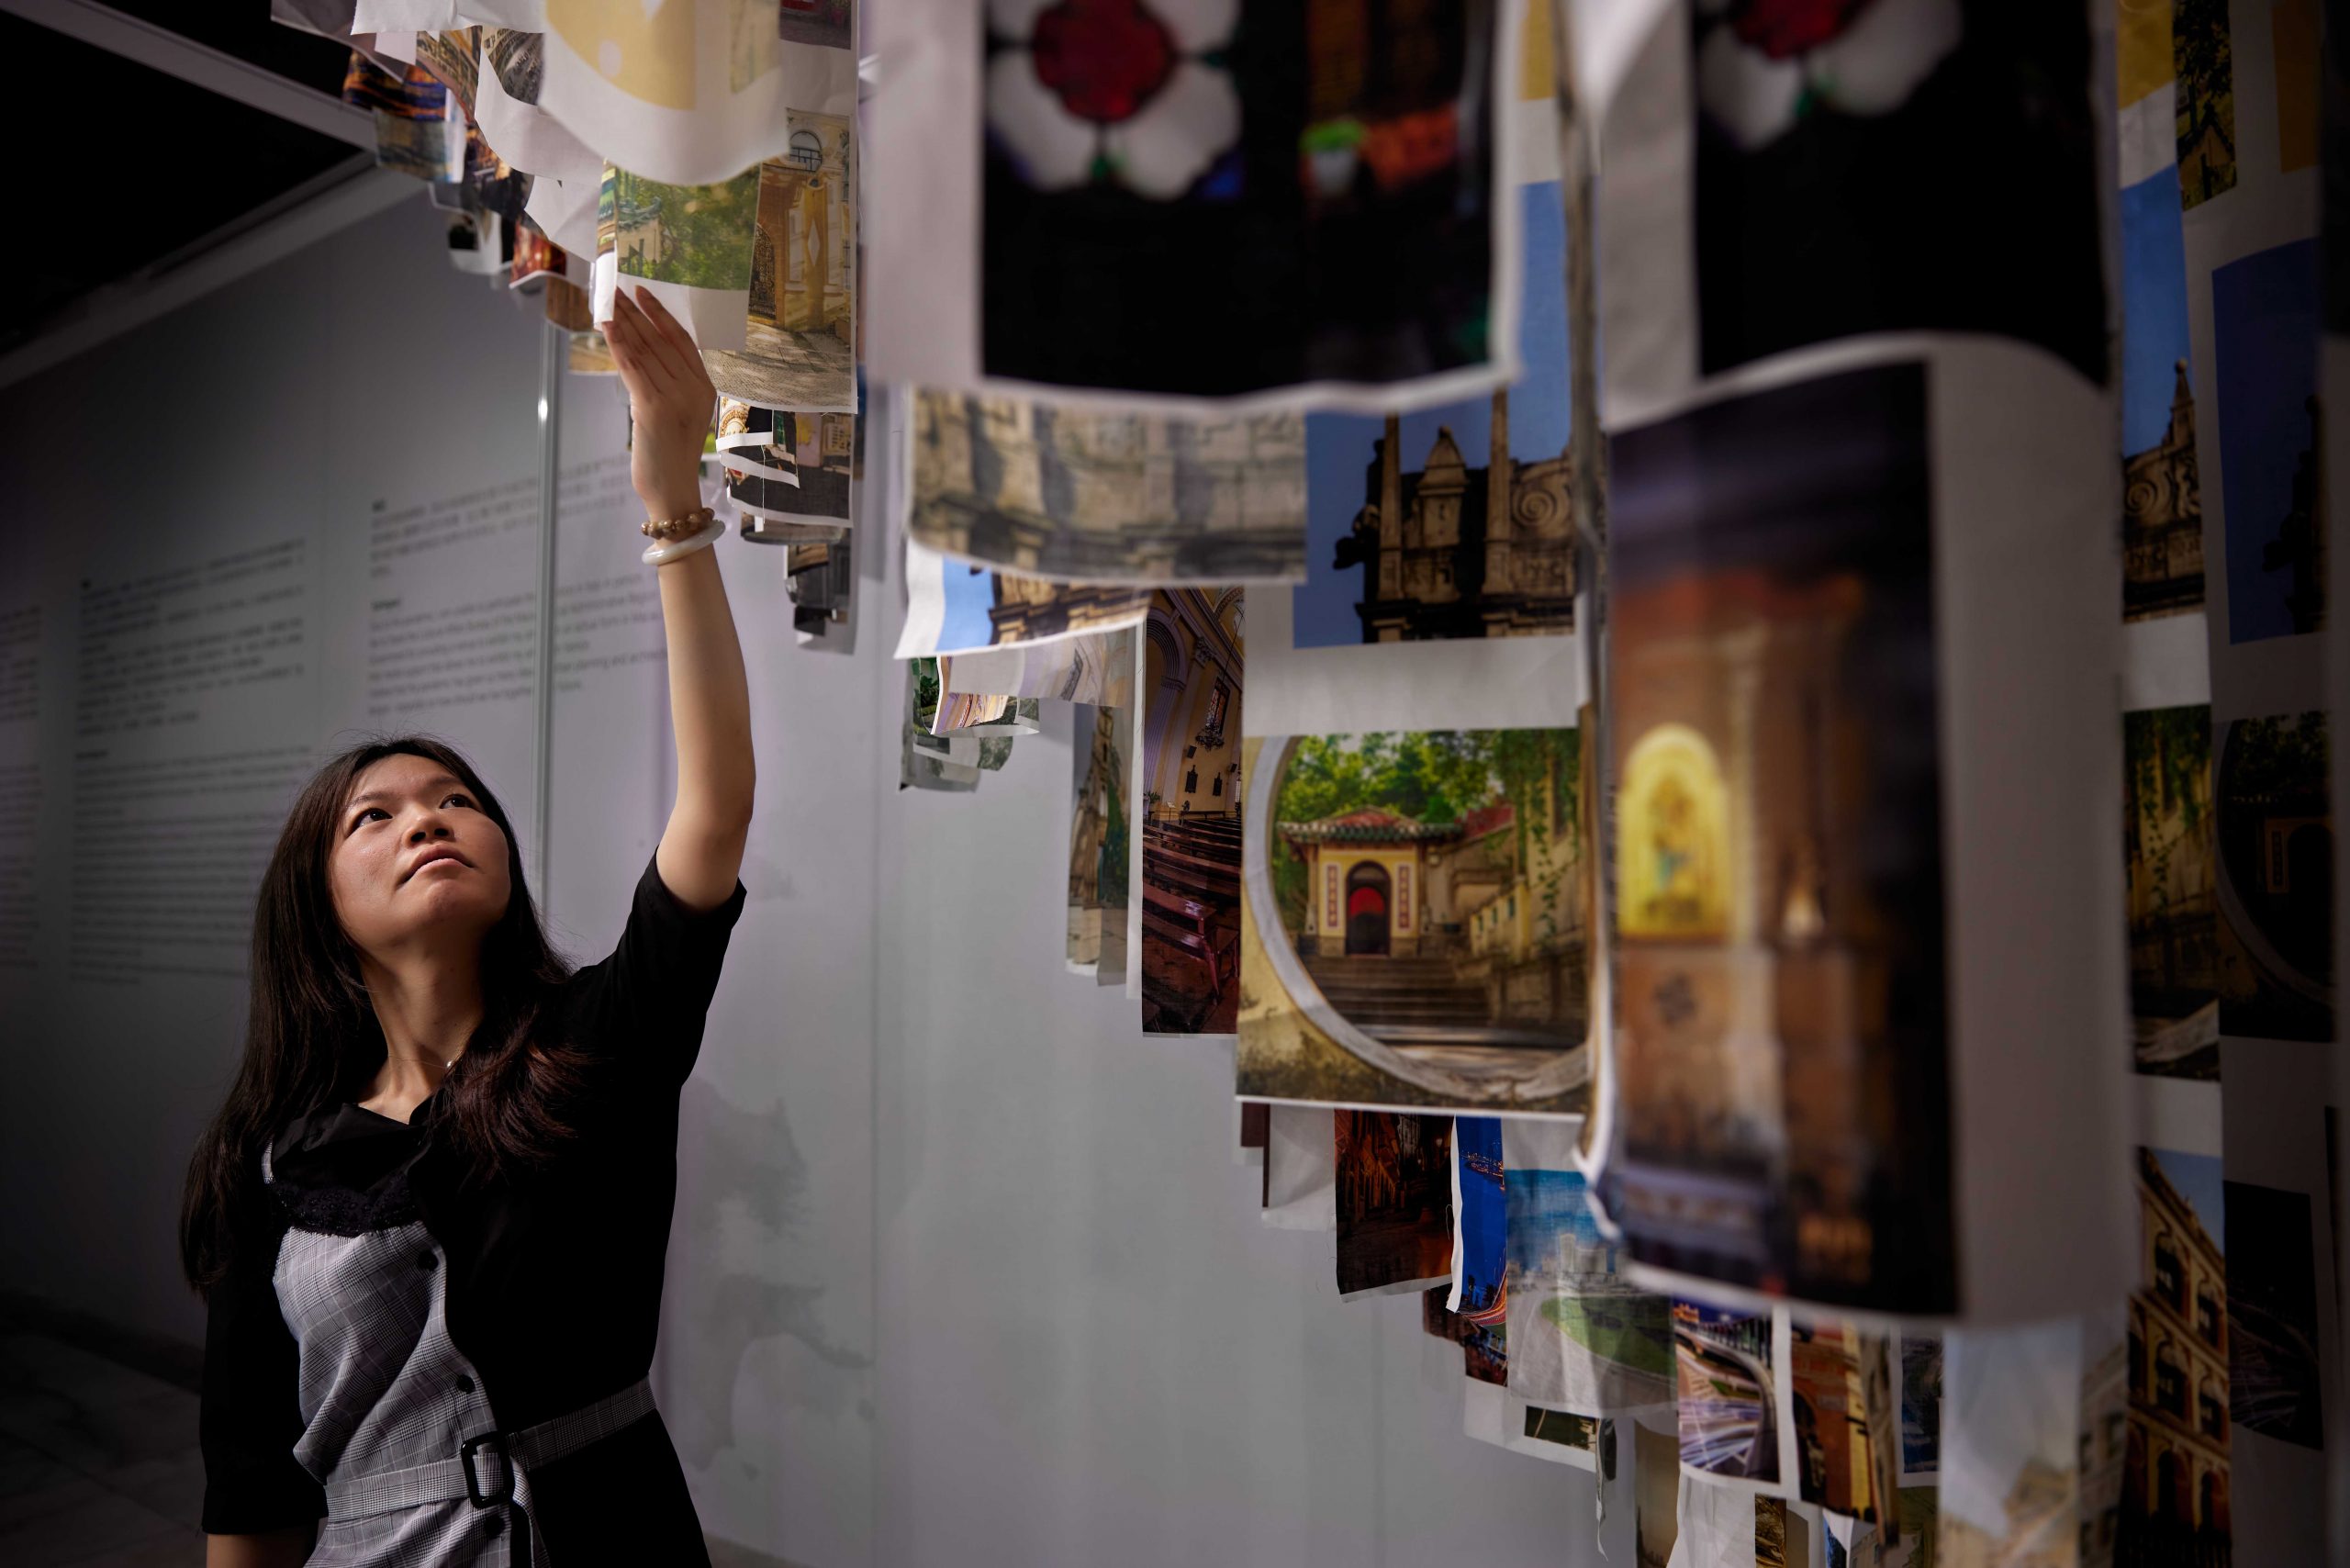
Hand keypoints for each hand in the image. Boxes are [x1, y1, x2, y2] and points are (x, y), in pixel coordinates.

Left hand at [604, 285, 716, 520]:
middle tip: (616, 289)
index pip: (682, 340)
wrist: (672, 489)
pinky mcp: (652, 408)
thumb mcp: (680, 413)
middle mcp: (693, 389)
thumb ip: (670, 383)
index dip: (660, 314)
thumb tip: (641, 351)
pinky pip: (632, 368)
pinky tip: (606, 325)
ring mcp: (674, 398)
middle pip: (660, 340)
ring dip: (622, 322)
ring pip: (644, 350)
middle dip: (635, 312)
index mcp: (705, 387)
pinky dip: (617, 344)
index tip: (642, 292)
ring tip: (607, 301)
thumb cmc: (672, 454)